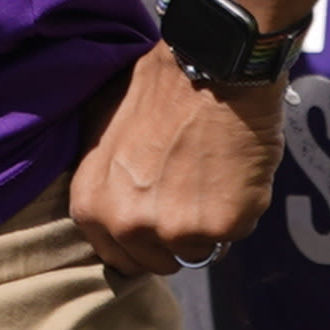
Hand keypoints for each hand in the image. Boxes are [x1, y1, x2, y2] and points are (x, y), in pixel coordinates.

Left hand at [66, 49, 282, 286]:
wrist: (211, 68)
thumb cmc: (157, 89)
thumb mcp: (100, 125)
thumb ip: (100, 176)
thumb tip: (106, 200)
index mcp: (92, 205)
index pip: (115, 255)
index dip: (138, 241)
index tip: (154, 222)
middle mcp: (128, 225)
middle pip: (157, 261)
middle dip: (172, 237)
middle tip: (186, 196)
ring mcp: (176, 230)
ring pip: (197, 250)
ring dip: (205, 225)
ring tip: (209, 176)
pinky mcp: (221, 227)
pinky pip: (233, 235)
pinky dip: (237, 211)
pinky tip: (232, 172)